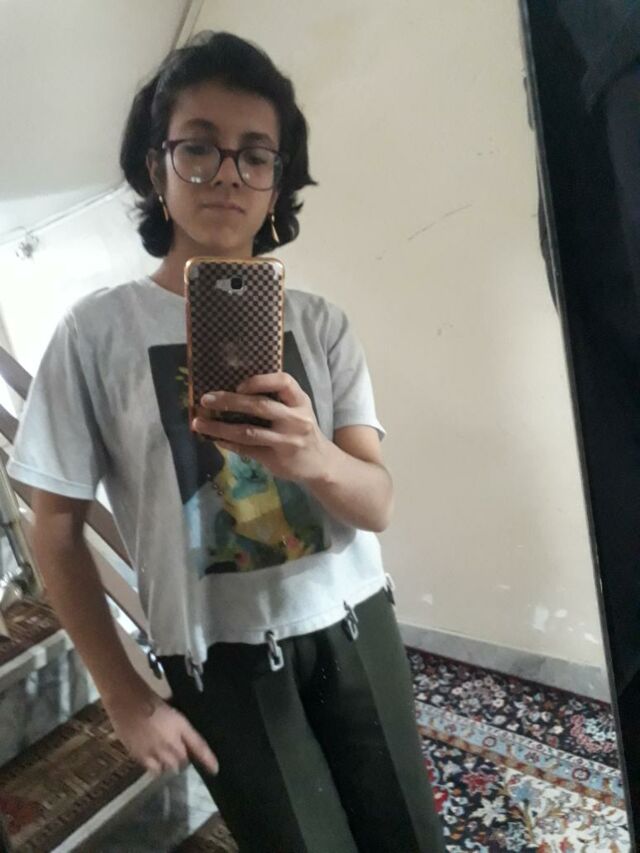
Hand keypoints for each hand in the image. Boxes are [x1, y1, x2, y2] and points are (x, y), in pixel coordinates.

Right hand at [104, 690, 218, 776]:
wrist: (126, 700)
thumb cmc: (149, 697)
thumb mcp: (171, 707)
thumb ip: (178, 723)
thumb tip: (181, 731)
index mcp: (181, 725)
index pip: (199, 746)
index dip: (208, 759)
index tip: (215, 769)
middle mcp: (171, 741)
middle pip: (183, 761)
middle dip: (183, 759)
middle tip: (178, 753)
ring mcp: (156, 751)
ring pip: (170, 767)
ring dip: (170, 764)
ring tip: (165, 757)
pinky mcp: (141, 757)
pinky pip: (154, 770)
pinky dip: (157, 768)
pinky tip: (154, 760)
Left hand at [192, 372, 329, 482]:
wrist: (320, 464)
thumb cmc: (302, 430)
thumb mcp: (298, 410)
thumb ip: (277, 399)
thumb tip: (235, 389)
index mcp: (300, 401)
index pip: (283, 382)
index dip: (259, 381)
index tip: (239, 385)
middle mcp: (296, 419)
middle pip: (260, 406)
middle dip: (229, 401)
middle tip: (206, 399)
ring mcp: (286, 440)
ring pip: (248, 431)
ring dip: (220, 427)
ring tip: (199, 423)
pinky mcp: (276, 458)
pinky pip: (247, 449)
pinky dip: (228, 443)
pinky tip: (215, 438)